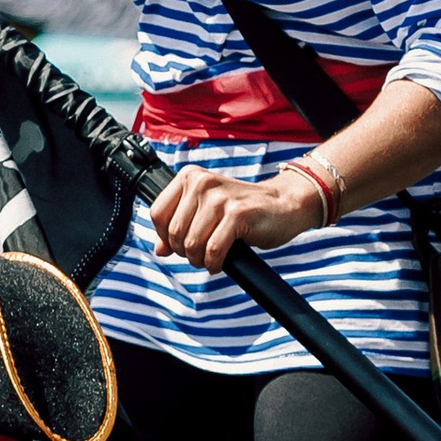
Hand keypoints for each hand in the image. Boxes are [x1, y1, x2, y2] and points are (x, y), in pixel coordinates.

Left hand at [147, 162, 334, 269]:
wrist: (284, 204)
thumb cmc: (243, 209)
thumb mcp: (206, 213)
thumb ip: (180, 226)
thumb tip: (158, 250)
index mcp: (190, 176)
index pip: (156, 214)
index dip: (165, 237)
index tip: (181, 244)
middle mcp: (202, 182)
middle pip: (174, 233)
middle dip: (185, 252)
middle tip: (201, 254)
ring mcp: (220, 198)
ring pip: (192, 244)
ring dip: (200, 260)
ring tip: (212, 258)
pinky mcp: (237, 214)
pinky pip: (213, 251)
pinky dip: (214, 263)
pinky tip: (221, 262)